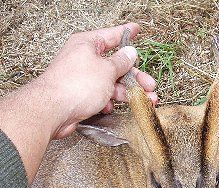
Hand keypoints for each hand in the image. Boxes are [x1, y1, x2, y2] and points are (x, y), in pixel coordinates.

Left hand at [0, 23, 156, 183]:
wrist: (53, 111)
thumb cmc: (76, 85)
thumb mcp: (106, 70)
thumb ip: (121, 62)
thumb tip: (130, 53)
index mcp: (88, 45)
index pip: (111, 35)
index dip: (126, 33)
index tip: (136, 29)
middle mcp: (84, 59)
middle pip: (116, 65)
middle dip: (135, 77)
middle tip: (150, 85)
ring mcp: (83, 78)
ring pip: (112, 82)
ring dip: (128, 92)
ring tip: (145, 101)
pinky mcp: (82, 95)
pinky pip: (102, 95)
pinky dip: (109, 101)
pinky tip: (110, 107)